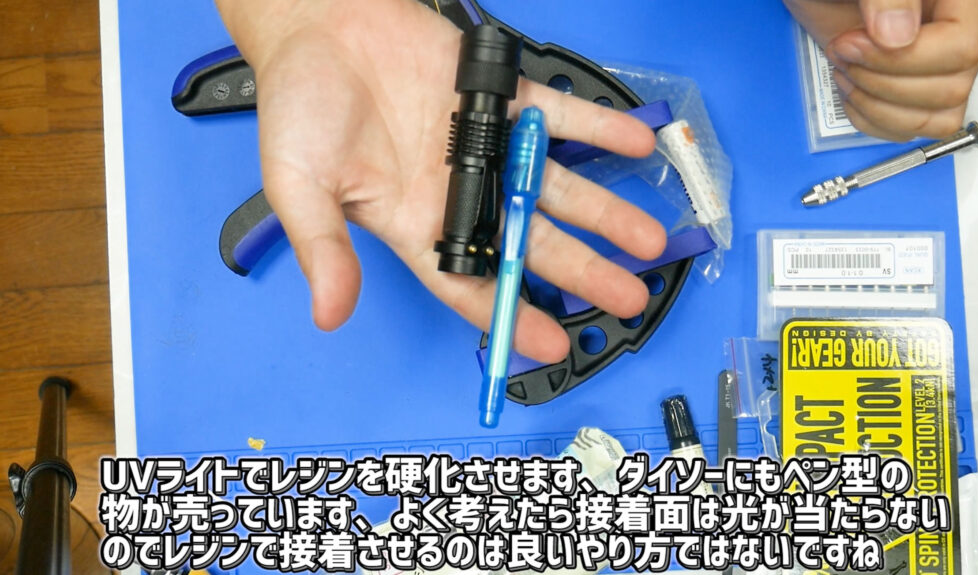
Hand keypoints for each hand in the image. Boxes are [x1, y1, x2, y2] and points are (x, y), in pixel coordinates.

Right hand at [215, 0, 666, 362]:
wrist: (318, 25)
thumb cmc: (300, 104)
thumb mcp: (300, 186)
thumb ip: (322, 249)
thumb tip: (329, 315)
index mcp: (413, 223)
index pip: (470, 283)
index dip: (509, 317)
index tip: (550, 347)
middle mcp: (459, 192)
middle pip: (530, 243)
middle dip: (581, 272)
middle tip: (627, 298)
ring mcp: (485, 146)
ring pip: (554, 187)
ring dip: (604, 212)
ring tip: (649, 241)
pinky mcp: (499, 97)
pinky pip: (559, 116)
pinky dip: (599, 128)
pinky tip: (637, 145)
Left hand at [784, 0, 977, 140]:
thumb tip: (898, 37)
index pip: (961, 48)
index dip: (903, 60)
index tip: (854, 45)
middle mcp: (953, 31)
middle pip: (949, 90)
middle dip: (881, 83)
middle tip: (843, 53)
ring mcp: (932, 62)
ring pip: (933, 118)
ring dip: (876, 106)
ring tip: (844, 69)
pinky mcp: (907, 86)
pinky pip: (909, 128)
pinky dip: (872, 120)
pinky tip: (850, 91)